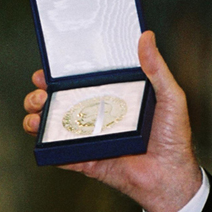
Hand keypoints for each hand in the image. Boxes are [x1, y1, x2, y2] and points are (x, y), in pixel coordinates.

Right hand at [23, 30, 202, 211]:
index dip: (63, 74)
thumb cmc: (174, 136)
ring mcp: (91, 138)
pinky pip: (59, 154)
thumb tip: (147, 36)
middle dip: (41, 94)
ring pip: (54, 125)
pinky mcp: (86, 160)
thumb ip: (157, 68)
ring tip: (37, 113)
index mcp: (116, 97)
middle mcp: (100, 116)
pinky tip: (42, 136)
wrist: (170, 175)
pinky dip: (45, 146)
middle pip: (61, 101)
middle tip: (41, 91)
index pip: (83, 81)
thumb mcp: (170, 96)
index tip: (49, 68)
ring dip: (37, 117)